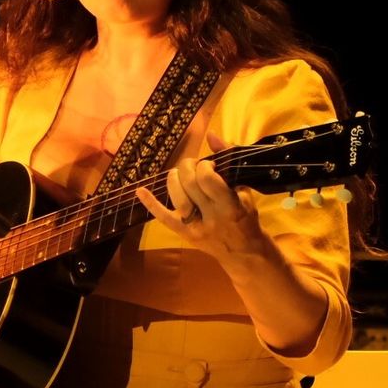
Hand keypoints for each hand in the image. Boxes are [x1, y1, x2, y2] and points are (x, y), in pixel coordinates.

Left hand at [135, 157, 272, 264]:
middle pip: (190, 185)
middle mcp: (211, 217)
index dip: (205, 166)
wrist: (244, 253)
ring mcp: (196, 227)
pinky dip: (151, 204)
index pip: (208, 179)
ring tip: (180, 174)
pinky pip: (165, 219)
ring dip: (175, 179)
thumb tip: (211, 135)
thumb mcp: (245, 189)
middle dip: (189, 168)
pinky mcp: (185, 235)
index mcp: (229, 205)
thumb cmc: (247, 218)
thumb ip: (229, 160)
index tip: (210, 165)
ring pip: (178, 198)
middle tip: (195, 167)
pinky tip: (140, 191)